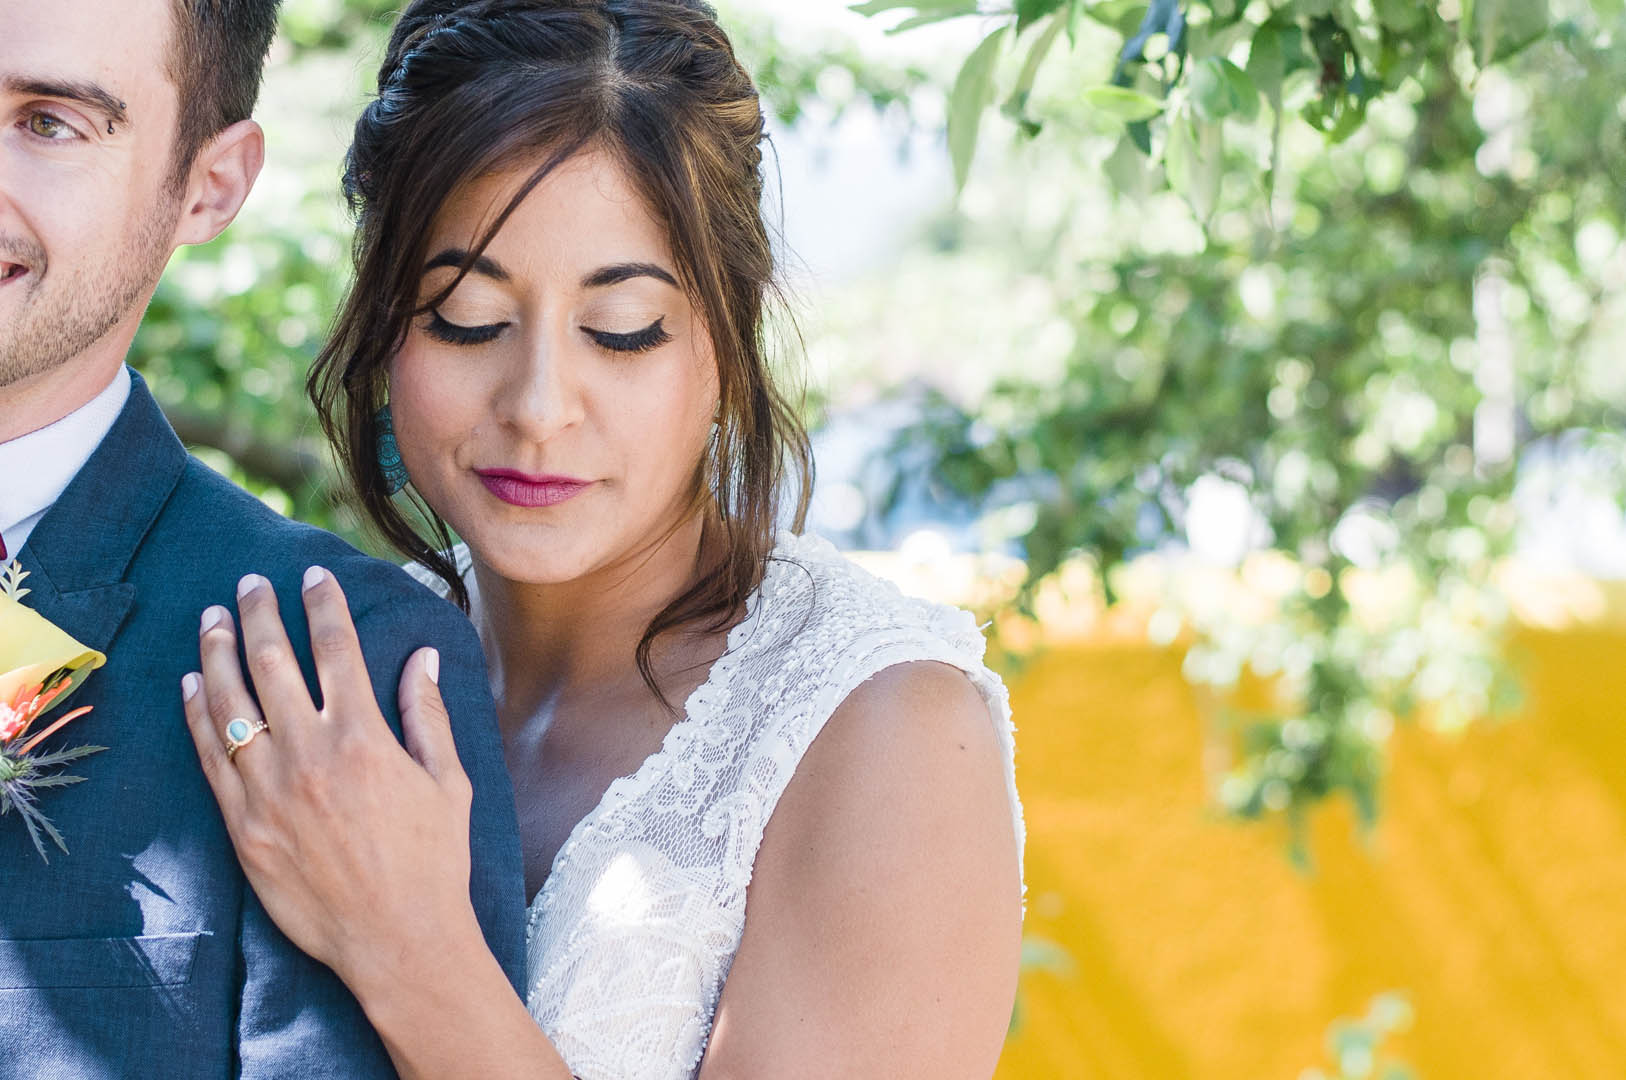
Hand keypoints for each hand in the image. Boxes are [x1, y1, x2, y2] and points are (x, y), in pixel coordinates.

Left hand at [181, 567, 480, 990]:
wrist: (397, 938)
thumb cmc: (433, 860)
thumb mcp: (448, 782)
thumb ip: (428, 715)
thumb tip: (423, 658)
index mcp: (365, 737)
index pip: (337, 648)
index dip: (322, 604)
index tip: (312, 575)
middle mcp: (311, 754)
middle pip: (273, 662)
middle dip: (259, 612)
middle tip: (249, 582)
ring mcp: (269, 790)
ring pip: (230, 703)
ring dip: (217, 652)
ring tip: (212, 618)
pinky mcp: (243, 826)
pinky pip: (210, 757)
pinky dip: (198, 715)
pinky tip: (192, 685)